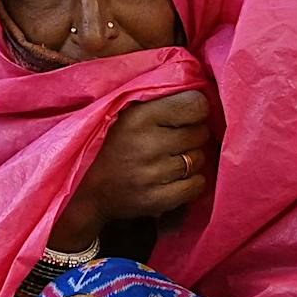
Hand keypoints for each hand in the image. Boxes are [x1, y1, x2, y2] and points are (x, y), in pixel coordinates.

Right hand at [54, 92, 211, 245]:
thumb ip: (162, 101)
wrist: (92, 192)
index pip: (195, 104)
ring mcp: (153, 174)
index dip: (196, 110)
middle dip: (193, 135)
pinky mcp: (158, 199)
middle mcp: (148, 143)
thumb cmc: (117, 146)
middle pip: (200, 132)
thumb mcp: (130, 114)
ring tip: (171, 161)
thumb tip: (203, 98)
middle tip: (175, 141)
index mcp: (140, 116)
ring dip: (191, 160)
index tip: (187, 116)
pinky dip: (192, 182)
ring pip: (199, 159)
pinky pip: (197, 185)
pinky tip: (176, 179)